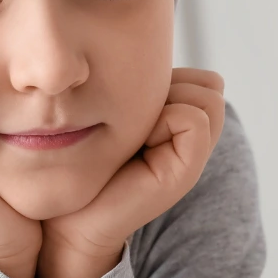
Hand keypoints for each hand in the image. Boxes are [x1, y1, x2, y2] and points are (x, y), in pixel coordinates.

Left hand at [37, 68, 224, 277]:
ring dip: (169, 101)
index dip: (172, 79)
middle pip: (211, 86)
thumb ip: (145, 88)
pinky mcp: (185, 174)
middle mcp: (194, 143)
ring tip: (137, 131)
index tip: (131, 104)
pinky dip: (166, 119)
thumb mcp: (119, 110)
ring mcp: (193, 159)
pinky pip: (195, 120)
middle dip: (172, 87)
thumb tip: (158, 60)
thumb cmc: (82, 161)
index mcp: (182, 126)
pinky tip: (139, 142)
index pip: (206, 81)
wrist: (66, 217)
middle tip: (134, 118)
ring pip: (209, 98)